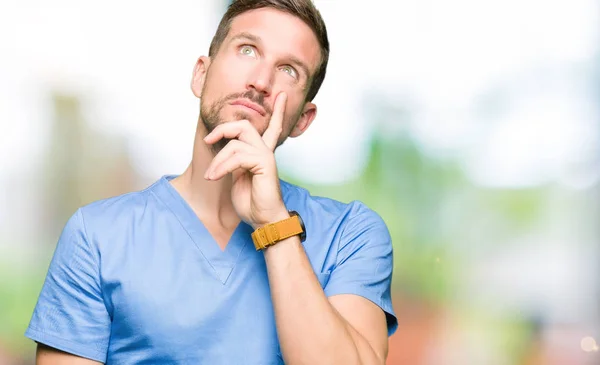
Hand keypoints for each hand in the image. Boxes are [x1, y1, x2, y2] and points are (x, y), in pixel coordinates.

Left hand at [203, 92, 289, 228]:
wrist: (263, 219)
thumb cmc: (251, 202)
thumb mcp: (238, 177)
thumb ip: (234, 161)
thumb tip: (224, 152)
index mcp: (261, 154)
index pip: (272, 128)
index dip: (278, 112)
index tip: (282, 96)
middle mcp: (265, 151)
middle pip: (244, 126)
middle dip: (223, 128)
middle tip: (209, 139)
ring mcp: (265, 156)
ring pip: (236, 142)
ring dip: (218, 159)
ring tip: (211, 175)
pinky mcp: (264, 164)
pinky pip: (237, 156)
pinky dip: (222, 166)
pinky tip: (215, 177)